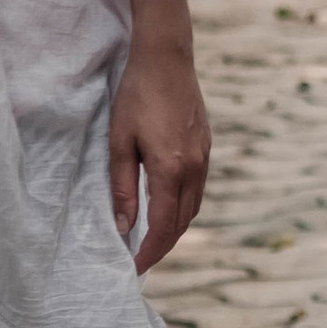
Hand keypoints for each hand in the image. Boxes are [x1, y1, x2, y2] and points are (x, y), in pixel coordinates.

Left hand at [109, 35, 209, 275]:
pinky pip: (198, 189)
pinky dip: (183, 208)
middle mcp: (194, 167)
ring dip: (175, 229)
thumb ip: (122, 188)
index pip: (162, 225)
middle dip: (163, 246)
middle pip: (183, 222)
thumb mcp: (120, 143)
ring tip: (152, 241)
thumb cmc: (138, 96)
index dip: (149, 251)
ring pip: (193, 207)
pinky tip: (167, 208)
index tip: (134, 269)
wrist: (167, 58)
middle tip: (141, 262)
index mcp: (171, 168)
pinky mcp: (206, 146)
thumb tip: (124, 226)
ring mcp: (205, 156)